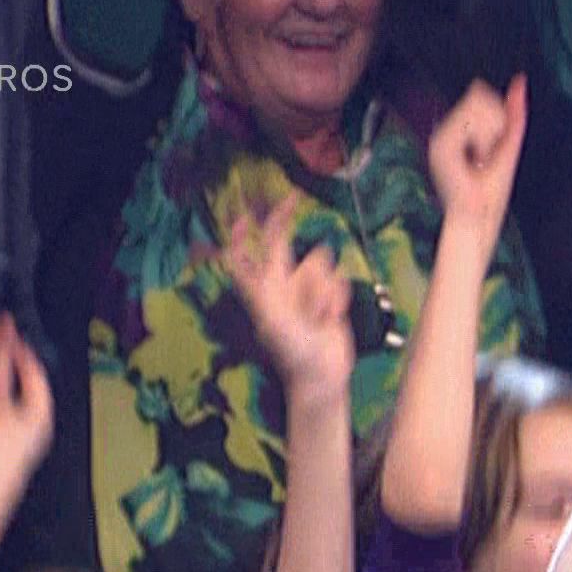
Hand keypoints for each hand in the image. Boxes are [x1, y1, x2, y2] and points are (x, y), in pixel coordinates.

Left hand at [225, 193, 353, 405]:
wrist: (323, 375)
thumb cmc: (292, 351)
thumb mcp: (269, 318)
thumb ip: (256, 286)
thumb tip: (232, 255)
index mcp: (263, 289)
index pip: (244, 255)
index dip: (242, 234)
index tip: (246, 214)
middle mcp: (282, 284)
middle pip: (282, 242)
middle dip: (284, 219)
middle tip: (293, 196)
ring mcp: (308, 290)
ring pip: (319, 262)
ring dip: (323, 288)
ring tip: (319, 315)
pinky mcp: (330, 297)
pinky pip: (339, 281)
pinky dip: (337, 299)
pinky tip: (333, 319)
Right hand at [428, 75, 528, 256]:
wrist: (476, 216)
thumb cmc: (491, 191)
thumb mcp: (508, 144)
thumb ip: (514, 113)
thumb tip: (519, 82)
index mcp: (457, 129)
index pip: (481, 93)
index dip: (498, 115)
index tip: (492, 145)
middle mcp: (444, 130)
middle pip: (481, 95)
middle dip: (495, 122)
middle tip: (487, 153)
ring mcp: (440, 137)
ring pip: (477, 106)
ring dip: (490, 133)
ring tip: (481, 158)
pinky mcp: (441, 145)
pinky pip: (472, 122)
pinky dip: (484, 140)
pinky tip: (478, 158)